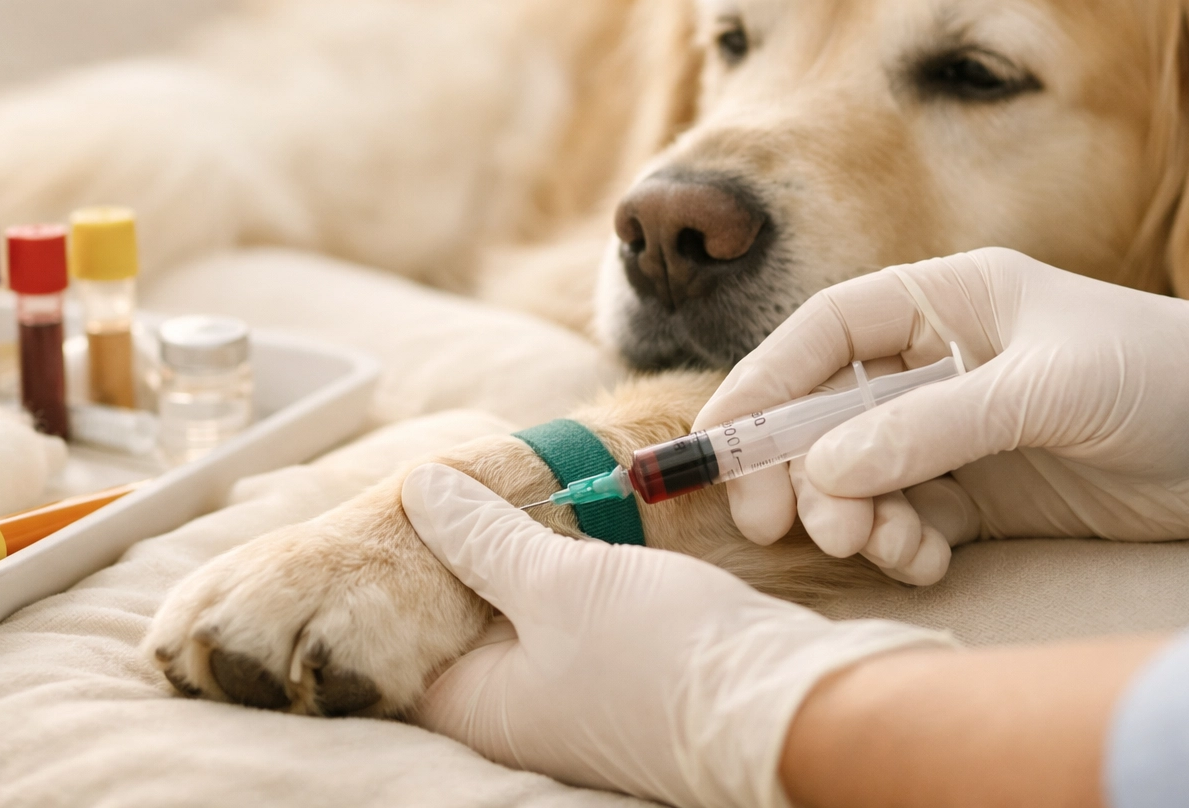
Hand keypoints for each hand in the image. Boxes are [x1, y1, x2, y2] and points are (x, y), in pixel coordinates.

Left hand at [401, 463, 952, 807]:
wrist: (787, 700)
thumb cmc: (661, 653)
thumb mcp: (556, 581)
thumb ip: (484, 538)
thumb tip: (419, 488)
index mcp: (480, 706)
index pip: (404, 640)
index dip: (401, 568)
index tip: (414, 498)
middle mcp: (520, 712)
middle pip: (466, 621)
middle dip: (464, 550)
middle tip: (464, 476)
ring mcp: (575, 696)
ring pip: (526, 612)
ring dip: (522, 552)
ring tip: (517, 483)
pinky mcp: (626, 674)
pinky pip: (577, 614)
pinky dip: (569, 569)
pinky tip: (577, 521)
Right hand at [698, 248, 1188, 560]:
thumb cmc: (1159, 375)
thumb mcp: (1045, 389)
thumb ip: (932, 427)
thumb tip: (824, 470)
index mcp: (942, 304)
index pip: (823, 334)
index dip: (762, 383)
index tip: (720, 442)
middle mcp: (934, 364)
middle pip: (824, 412)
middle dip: (794, 468)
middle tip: (779, 523)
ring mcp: (953, 431)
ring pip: (857, 475)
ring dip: (849, 515)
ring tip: (875, 545)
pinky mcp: (979, 493)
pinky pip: (905, 520)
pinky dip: (897, 545)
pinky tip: (924, 559)